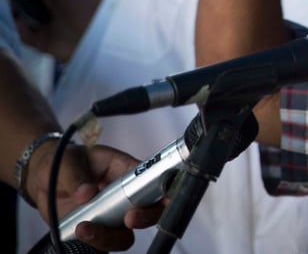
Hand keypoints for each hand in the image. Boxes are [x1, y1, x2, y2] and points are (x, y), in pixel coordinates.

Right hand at [16, 0, 99, 61]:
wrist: (99, 34)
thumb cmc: (92, 6)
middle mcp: (45, 10)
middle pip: (19, 4)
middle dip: (11, 0)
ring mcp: (42, 26)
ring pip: (17, 19)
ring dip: (12, 14)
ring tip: (10, 8)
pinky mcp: (41, 42)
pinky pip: (22, 36)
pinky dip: (18, 29)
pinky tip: (19, 22)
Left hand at [26, 141, 161, 250]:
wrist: (42, 177)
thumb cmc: (62, 161)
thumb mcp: (67, 162)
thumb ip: (76, 177)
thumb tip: (86, 194)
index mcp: (125, 172)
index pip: (153, 182)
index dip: (166, 193)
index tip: (164, 201)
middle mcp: (123, 198)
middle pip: (147, 214)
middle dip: (143, 219)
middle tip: (129, 219)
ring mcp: (110, 217)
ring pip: (123, 236)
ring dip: (108, 238)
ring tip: (84, 229)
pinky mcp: (95, 233)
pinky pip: (100, 248)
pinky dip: (92, 248)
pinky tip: (77, 240)